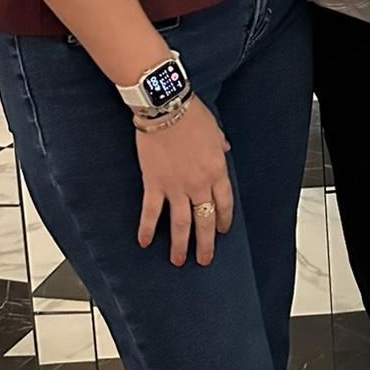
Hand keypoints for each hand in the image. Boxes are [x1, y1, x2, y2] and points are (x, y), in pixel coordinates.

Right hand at [135, 97, 232, 266]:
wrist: (166, 108)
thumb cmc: (191, 114)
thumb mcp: (215, 129)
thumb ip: (220, 144)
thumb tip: (225, 149)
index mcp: (217, 170)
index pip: (224, 202)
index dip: (224, 219)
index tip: (222, 231)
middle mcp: (199, 183)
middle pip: (205, 219)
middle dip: (206, 242)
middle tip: (204, 260)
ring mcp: (176, 187)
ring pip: (181, 223)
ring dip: (180, 244)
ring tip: (178, 261)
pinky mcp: (154, 184)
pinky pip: (151, 212)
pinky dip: (147, 228)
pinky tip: (145, 242)